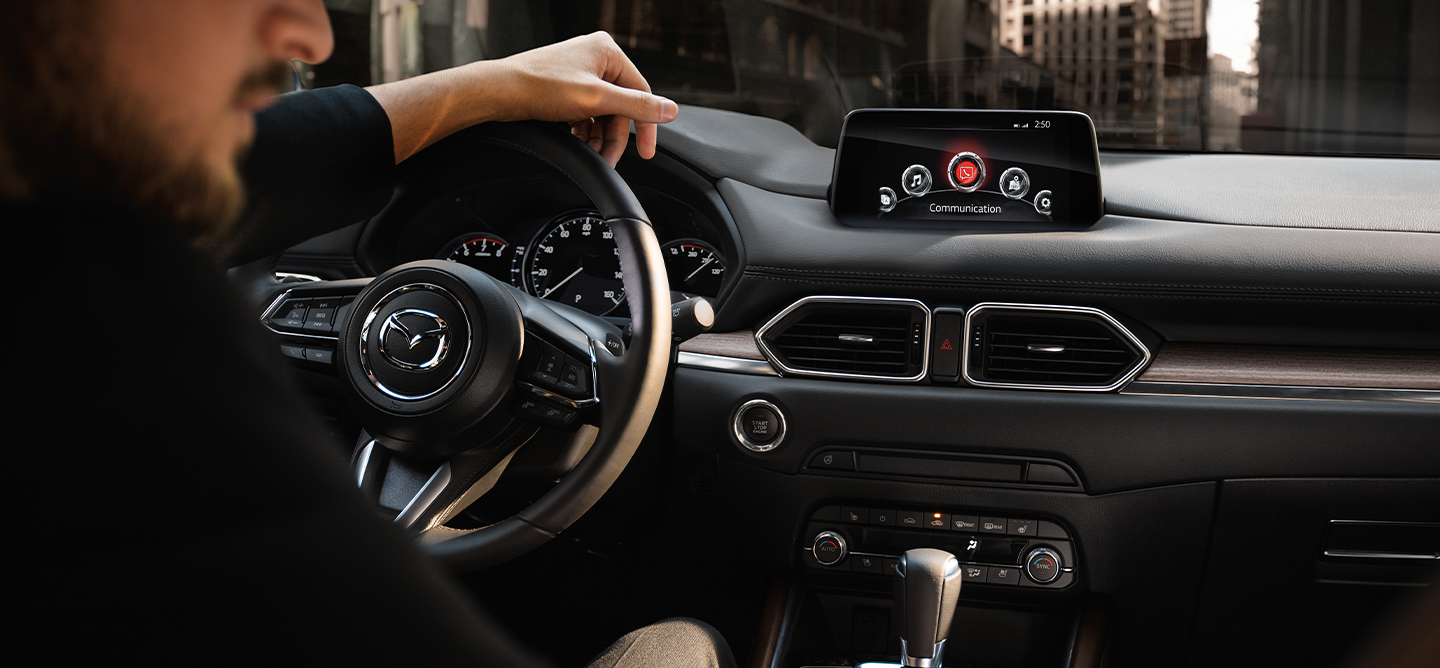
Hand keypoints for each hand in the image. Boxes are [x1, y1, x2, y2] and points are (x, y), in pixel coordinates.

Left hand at [368, 32, 677, 165]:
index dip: (645, 126)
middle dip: (614, 137)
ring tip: (591, 154)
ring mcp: (579, 71)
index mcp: (608, 51)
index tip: (646, 153)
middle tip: (609, 159)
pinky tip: (578, 143)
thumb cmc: (540, 88)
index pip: (641, 93)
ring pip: (602, 113)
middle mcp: (596, 57)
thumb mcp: (597, 99)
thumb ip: (637, 106)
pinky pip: (586, 113)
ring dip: (599, 137)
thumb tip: (671, 110)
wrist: (499, 93)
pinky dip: (585, 131)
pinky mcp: (565, 86)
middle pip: (620, 106)